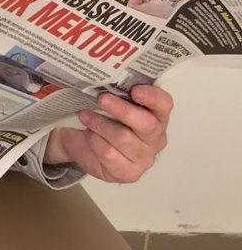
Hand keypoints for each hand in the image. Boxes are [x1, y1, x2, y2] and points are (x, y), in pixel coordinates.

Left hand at [45, 85, 172, 182]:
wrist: (85, 146)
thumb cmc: (105, 119)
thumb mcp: (113, 103)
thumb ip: (118, 92)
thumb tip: (105, 77)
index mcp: (157, 116)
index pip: (164, 104)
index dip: (152, 97)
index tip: (135, 90)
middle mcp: (155, 138)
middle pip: (146, 124)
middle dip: (122, 109)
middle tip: (102, 98)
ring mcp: (144, 158)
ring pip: (124, 138)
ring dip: (100, 124)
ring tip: (85, 115)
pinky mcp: (129, 173)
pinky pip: (110, 154)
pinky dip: (95, 141)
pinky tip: (89, 134)